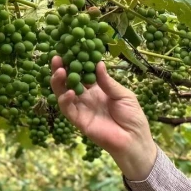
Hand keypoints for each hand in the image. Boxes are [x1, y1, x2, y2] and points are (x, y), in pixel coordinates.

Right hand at [50, 56, 157, 179]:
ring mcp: (82, 109)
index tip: (70, 50)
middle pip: (69, 82)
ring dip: (59, 82)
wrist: (134, 139)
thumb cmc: (132, 117)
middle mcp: (87, 98)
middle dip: (61, 70)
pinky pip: (68, 110)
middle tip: (56, 58)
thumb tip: (98, 64)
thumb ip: (108, 82)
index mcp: (98, 90)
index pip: (82, 73)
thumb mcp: (123, 95)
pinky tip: (70, 91)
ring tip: (59, 71)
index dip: (76, 63)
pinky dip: (66, 100)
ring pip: (64, 94)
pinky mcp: (79, 122)